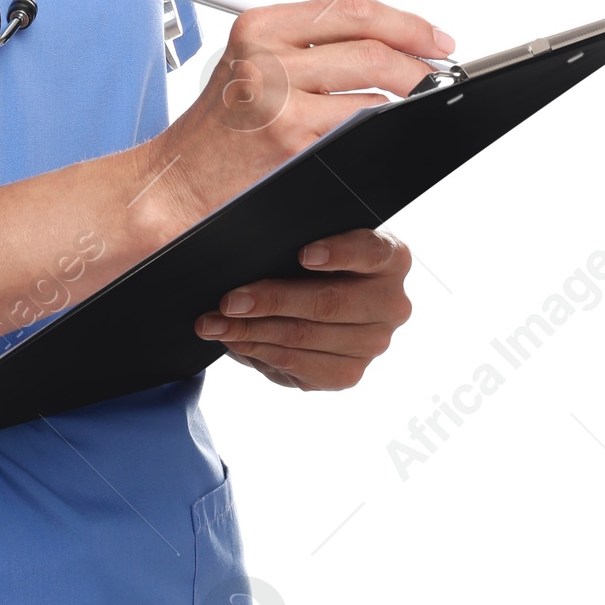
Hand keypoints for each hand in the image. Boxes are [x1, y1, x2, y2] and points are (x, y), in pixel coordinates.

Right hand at [147, 0, 453, 236]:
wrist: (176, 181)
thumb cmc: (218, 131)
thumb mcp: (251, 66)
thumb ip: (309, 47)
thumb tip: (389, 42)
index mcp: (259, 26)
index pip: (352, 9)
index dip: (406, 22)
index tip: (434, 38)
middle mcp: (265, 54)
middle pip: (371, 44)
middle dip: (419, 62)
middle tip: (438, 76)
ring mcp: (277, 98)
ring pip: (373, 87)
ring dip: (406, 100)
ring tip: (414, 105)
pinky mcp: (291, 138)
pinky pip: (359, 126)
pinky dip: (382, 128)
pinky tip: (382, 133)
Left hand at [193, 228, 413, 389]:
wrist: (326, 293)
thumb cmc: (310, 253)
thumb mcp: (312, 233)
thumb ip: (295, 231)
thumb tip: (245, 236)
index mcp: (392, 257)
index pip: (371, 251)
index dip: (339, 253)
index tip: (302, 255)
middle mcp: (391, 303)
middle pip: (329, 303)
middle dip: (272, 302)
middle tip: (228, 301)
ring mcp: (375, 343)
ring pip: (308, 339)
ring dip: (253, 333)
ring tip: (213, 326)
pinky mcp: (351, 374)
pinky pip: (302, 368)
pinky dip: (262, 355)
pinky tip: (235, 343)